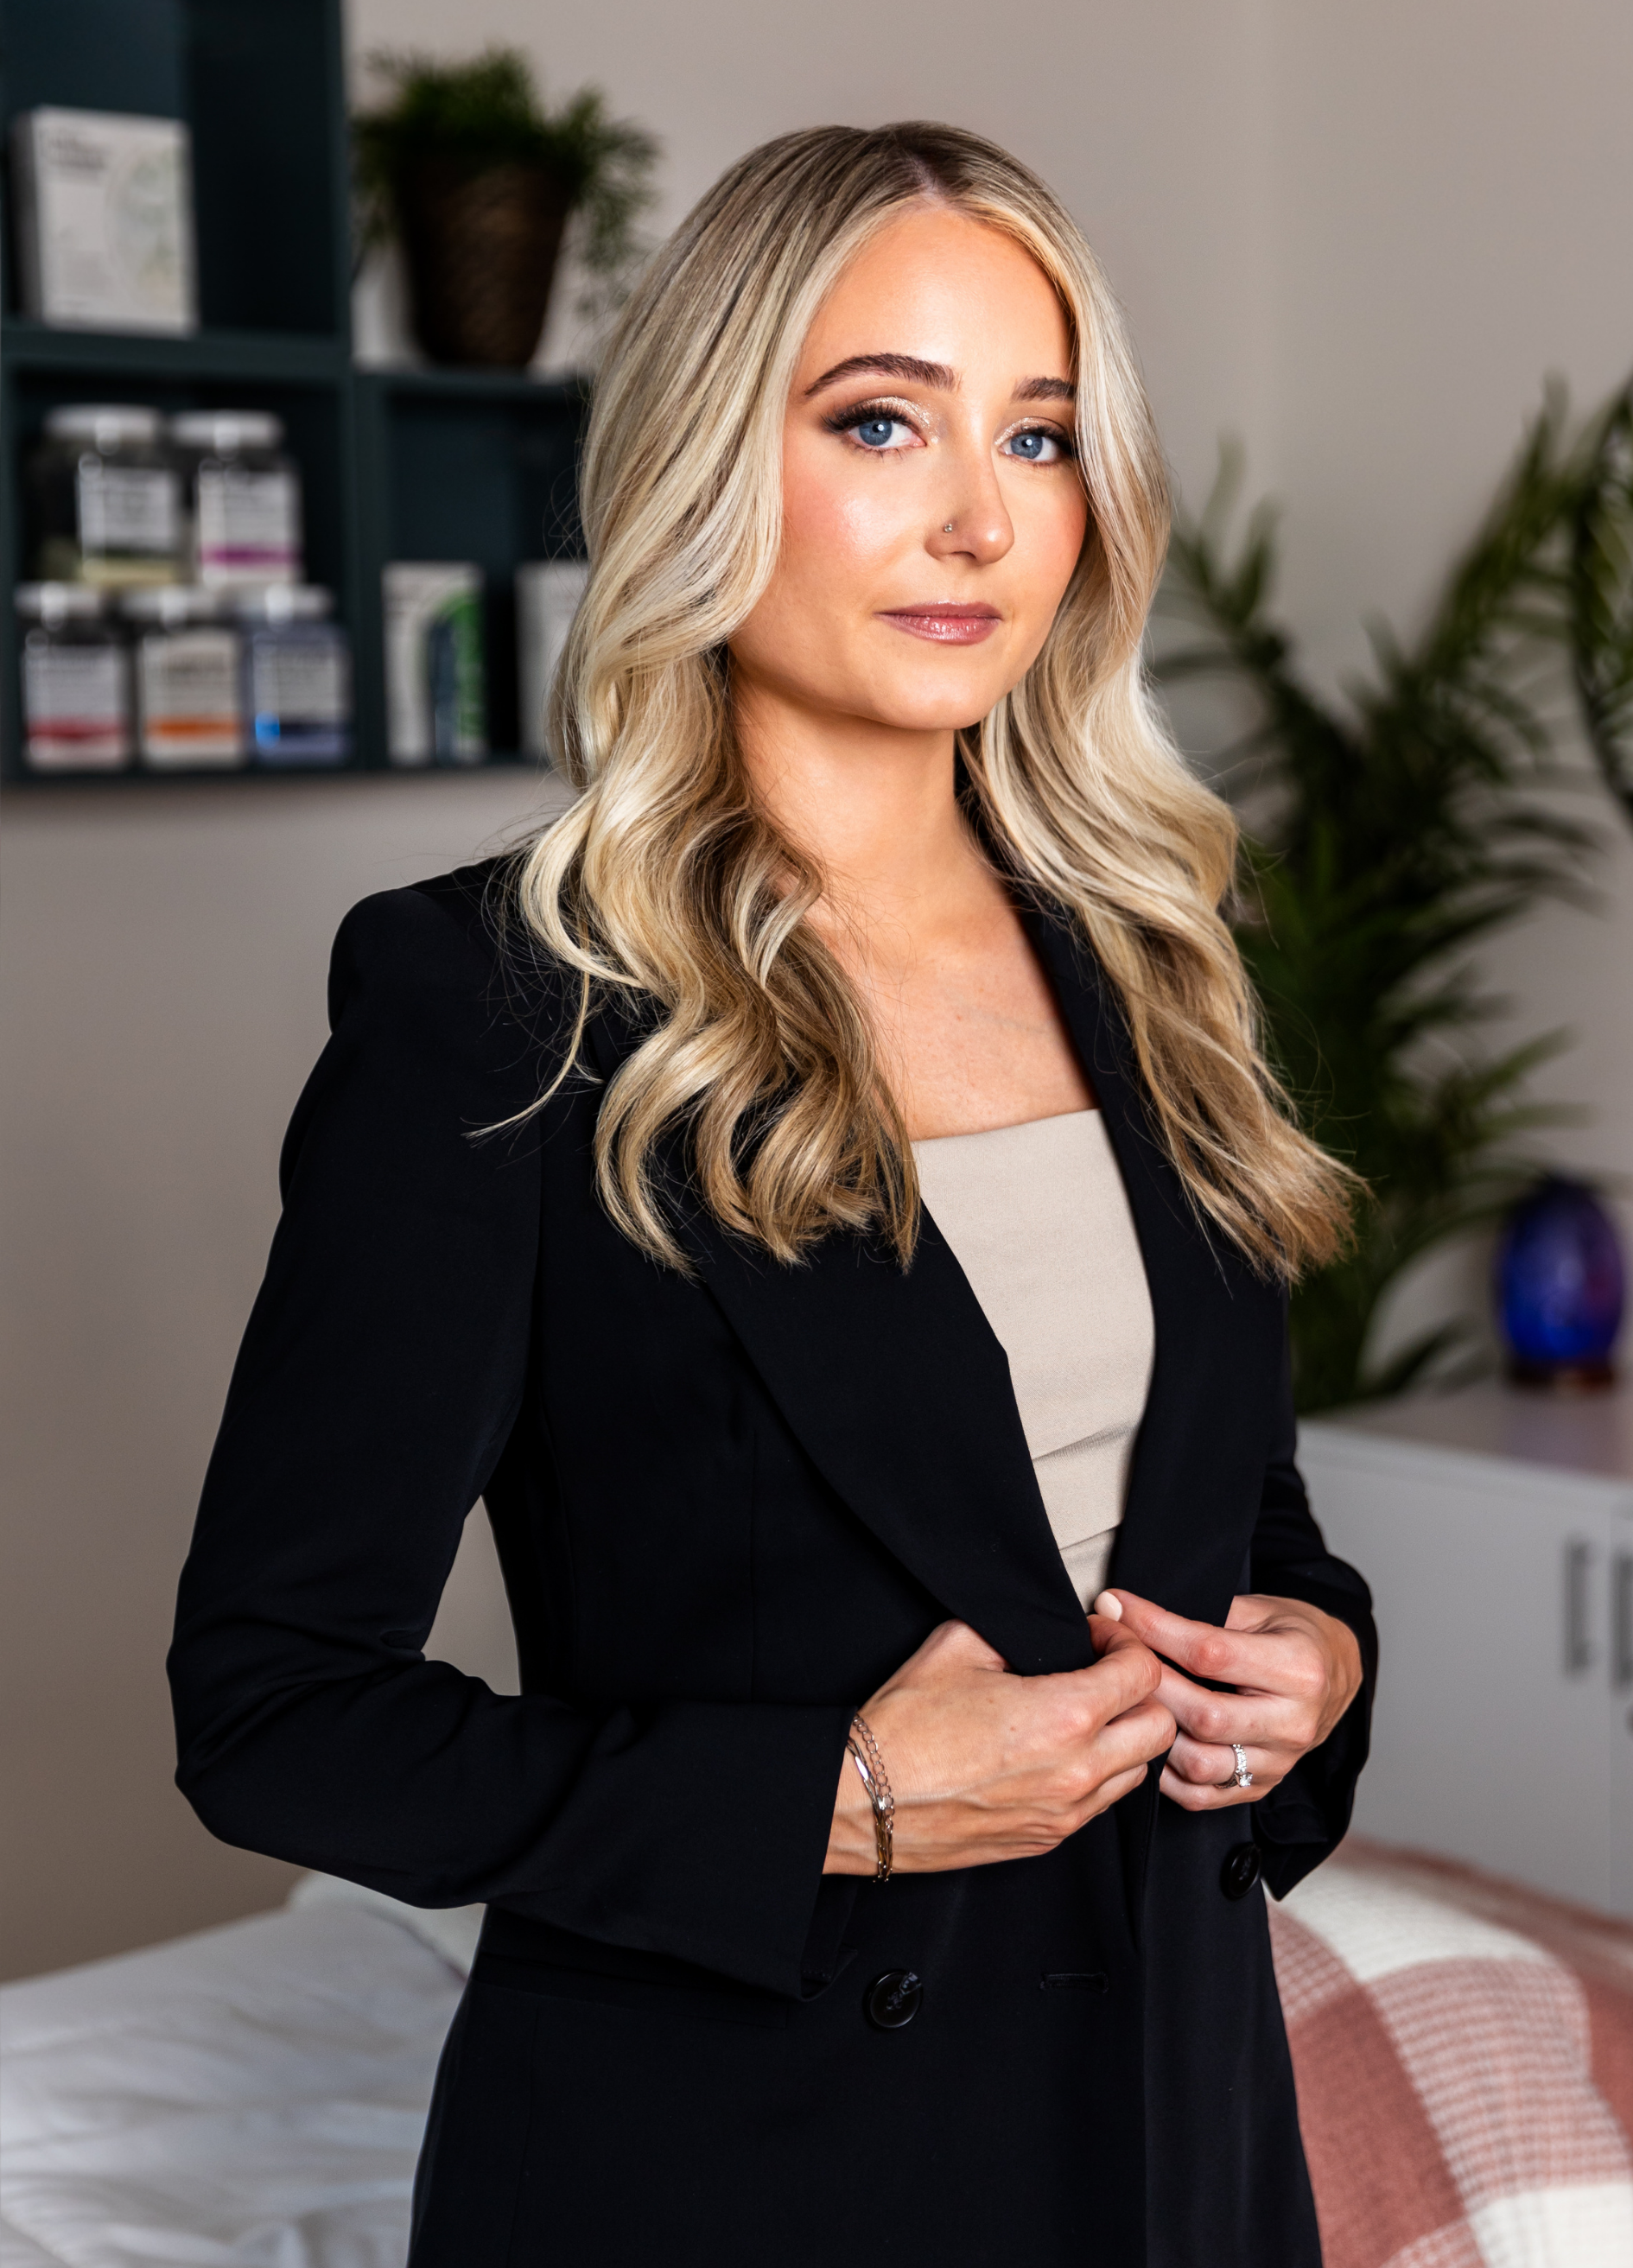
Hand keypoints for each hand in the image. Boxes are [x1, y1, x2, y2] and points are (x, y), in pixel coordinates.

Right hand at [825, 1616, 1174, 1873]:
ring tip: (1084, 1717)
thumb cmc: (903, 1728)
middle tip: (1104, 1674)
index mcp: (1063, 1716)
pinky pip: (1099, 1805)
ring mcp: (1065, 1813)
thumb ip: (1016, 1630)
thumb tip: (1044, 1630)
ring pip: (1138, 1773)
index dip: (1125, 1644)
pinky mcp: (1045, 1840)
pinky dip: (1095, 1776)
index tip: (1099, 1639)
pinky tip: (1055, 1753)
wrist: (863, 1799)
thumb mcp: (958, 1646)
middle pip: (1161, 1728)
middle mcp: (1076, 1771)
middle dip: (1141, 1693)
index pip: (1143, 1674)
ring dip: (1124, 1739)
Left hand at [1091, 1589, 1362, 1812]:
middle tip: (1117, 1656)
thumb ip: (1206, 1614)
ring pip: (1200, 1763)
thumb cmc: (1294, 1635)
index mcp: (1298, 1669)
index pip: (1211, 1654)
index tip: (1117, 1608)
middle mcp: (1294, 1722)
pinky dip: (1167, 1775)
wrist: (1337, 1674)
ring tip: (1133, 1701)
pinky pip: (1204, 1795)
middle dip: (1150, 1684)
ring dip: (1156, 1732)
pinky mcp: (1263, 1786)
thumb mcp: (1262, 1608)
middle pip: (1203, 1715)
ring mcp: (1280, 1762)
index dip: (1155, 1630)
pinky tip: (1152, 1742)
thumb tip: (1131, 1613)